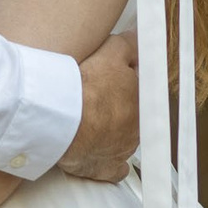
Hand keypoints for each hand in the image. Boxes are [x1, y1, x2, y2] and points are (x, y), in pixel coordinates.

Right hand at [57, 31, 138, 181]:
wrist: (64, 120)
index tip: (112, 77)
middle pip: (132, 113)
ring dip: (112, 130)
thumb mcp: (111, 51)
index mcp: (143, 99)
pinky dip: (110, 163)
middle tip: (97, 96)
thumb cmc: (87, 87)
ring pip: (124, 138)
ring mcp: (124, 149)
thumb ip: (129, 46)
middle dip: (119, 105)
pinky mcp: (106, 168)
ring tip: (91, 120)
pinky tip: (101, 154)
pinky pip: (114, 168)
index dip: (126, 80)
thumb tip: (139, 40)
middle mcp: (138, 127)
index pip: (142, 88)